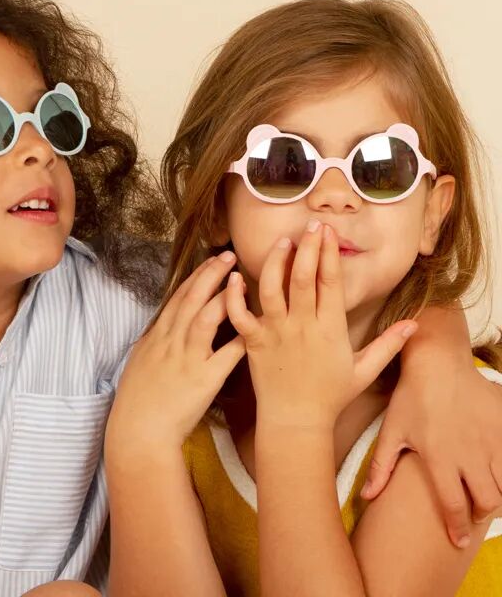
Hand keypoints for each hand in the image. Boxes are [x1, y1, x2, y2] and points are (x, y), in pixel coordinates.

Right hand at [106, 251, 245, 452]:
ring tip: (242, 279)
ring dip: (224, 295)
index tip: (212, 260)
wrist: (139, 431)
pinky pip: (226, 353)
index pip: (179, 296)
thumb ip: (156, 342)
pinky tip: (257, 325)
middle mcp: (171, 341)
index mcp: (158, 336)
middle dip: (211, 273)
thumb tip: (166, 326)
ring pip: (206, 317)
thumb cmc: (139, 400)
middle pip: (192, 298)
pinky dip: (241, 337)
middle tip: (230, 255)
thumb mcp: (142, 362)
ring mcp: (187, 358)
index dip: (197, 276)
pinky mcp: (203, 379)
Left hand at [225, 219, 418, 428]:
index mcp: (330, 329)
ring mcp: (275, 332)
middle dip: (308, 248)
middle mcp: (302, 325)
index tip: (329, 232)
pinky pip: (239, 314)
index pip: (331, 283)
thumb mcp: (364, 371)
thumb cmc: (330, 396)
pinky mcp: (253, 341)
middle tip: (311, 225)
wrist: (296, 422)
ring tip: (282, 242)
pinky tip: (234, 276)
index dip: (330, 255)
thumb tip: (414, 324)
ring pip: (271, 289)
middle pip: (303, 278)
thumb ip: (388, 345)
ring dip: (275, 262)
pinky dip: (234, 295)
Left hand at [362, 361, 501, 547]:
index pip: (453, 506)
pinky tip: (493, 468)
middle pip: (488, 501)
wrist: (438, 363)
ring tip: (484, 491)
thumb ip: (381, 467)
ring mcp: (491, 440)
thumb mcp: (392, 431)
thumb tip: (367, 497)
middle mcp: (469, 453)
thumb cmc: (411, 397)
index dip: (457, 528)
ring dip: (496, 493)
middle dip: (481, 514)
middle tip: (473, 513)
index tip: (458, 540)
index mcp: (439, 457)